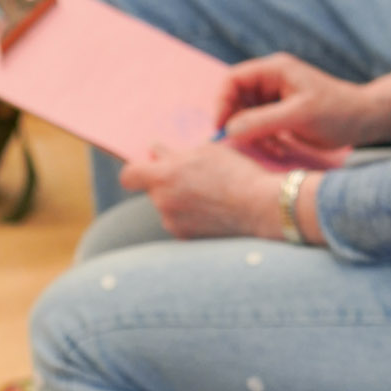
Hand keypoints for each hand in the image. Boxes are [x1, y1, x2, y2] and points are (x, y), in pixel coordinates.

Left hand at [119, 142, 325, 241]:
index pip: (129, 176)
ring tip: (210, 193)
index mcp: (164, 177)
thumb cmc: (236, 174)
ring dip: (181, 199)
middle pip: (153, 191)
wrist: (261, 207)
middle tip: (193, 176)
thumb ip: (174, 153)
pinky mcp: (187, 239)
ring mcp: (174, 224)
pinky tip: (213, 209)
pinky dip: (192, 216)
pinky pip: (181, 222)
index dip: (137, 171)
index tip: (149, 168)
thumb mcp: (206, 152)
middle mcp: (163, 203)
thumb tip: (155, 151)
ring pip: (168, 207)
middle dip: (167, 183)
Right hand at [216, 53, 380, 156]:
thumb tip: (229, 130)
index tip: (221, 129)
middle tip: (245, 145)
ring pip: (246, 117)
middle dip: (238, 124)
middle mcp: (271, 81)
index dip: (222, 103)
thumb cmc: (337, 112)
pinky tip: (280, 150)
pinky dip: (264, 141)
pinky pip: (259, 128)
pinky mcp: (280, 115)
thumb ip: (262, 122)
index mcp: (274, 70)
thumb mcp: (298, 116)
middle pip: (235, 100)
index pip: (233, 80)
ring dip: (253, 136)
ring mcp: (275, 98)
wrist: (363, 121)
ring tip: (273, 149)